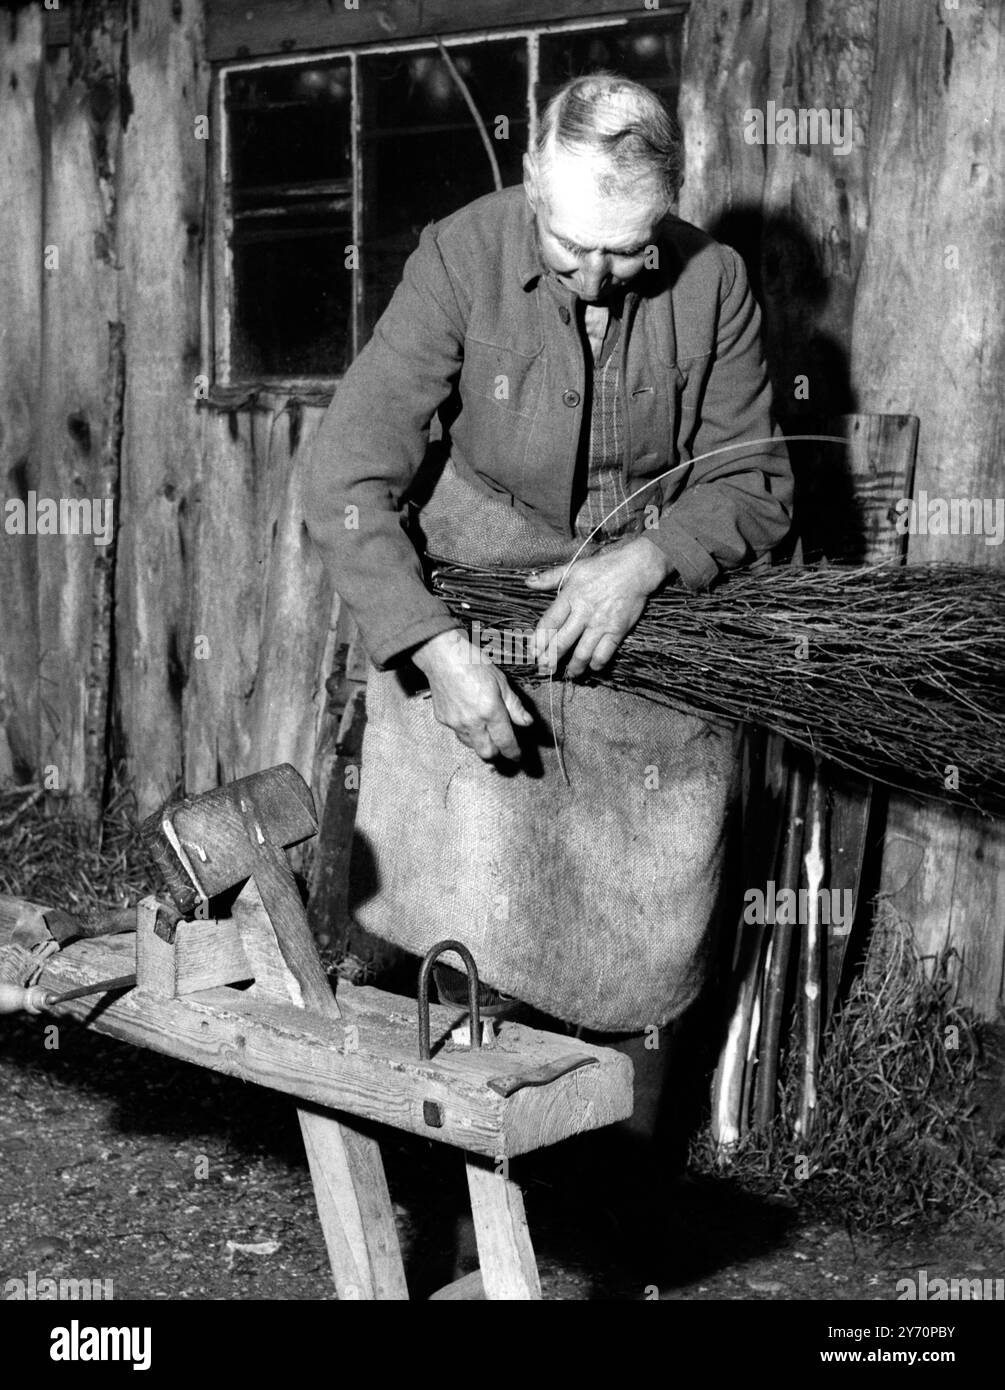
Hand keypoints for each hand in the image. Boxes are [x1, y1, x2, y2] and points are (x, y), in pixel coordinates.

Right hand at [412, 628, 533, 760]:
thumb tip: (527, 722)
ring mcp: (455, 722)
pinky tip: (469, 717)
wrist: (442, 656)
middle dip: (497, 752)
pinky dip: (467, 731)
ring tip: (485, 728)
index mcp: (490, 711)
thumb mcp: (501, 681)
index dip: (514, 753)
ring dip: (481, 742)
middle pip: (487, 752)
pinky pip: (458, 733)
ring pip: (471, 745)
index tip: (517, 756)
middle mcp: (472, 721)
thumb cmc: (473, 663)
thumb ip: (514, 706)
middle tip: (502, 745)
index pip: (505, 742)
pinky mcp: (443, 720)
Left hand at [525, 536, 669, 677]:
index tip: (533, 652)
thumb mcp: (573, 568)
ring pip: (582, 653)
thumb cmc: (603, 567)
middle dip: (550, 660)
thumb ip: (549, 577)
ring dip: (573, 667)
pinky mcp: (617, 630)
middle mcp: (583, 613)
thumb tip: (528, 582)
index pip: (548, 624)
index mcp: (570, 597)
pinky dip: (596, 663)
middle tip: (544, 669)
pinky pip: (604, 654)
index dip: (538, 641)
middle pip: (561, 643)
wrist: (635, 568)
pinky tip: (592, 666)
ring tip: (568, 674)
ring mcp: (600, 623)